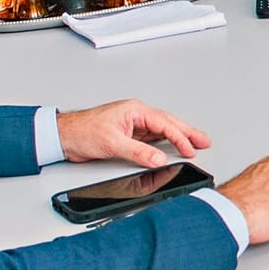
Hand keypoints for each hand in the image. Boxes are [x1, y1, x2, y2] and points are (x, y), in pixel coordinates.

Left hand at [55, 99, 209, 167]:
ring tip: (194, 143)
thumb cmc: (82, 131)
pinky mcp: (127, 134)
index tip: (191, 150)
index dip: (180, 138)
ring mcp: (132, 124)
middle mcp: (136, 115)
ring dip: (178, 137)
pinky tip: (171, 147)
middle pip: (168, 123)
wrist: (63, 136)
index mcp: (135, 110)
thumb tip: (159, 159)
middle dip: (188, 132)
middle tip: (204, 141)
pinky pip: (151, 137)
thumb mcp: (113, 143)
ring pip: (161, 130)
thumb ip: (138, 152)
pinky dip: (164, 142)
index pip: (164, 124)